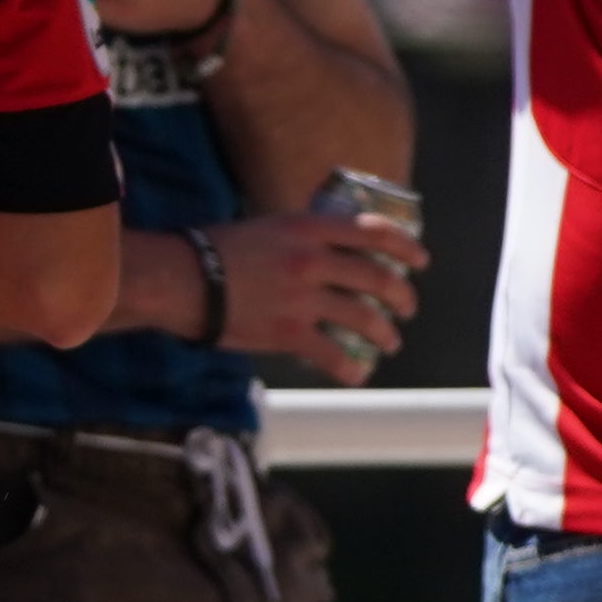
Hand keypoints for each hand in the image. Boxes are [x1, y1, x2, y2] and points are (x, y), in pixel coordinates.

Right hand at [208, 209, 423, 380]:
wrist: (179, 279)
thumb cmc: (214, 250)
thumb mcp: (267, 227)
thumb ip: (301, 237)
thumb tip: (327, 251)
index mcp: (308, 227)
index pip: (373, 232)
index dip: (406, 246)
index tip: (422, 260)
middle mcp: (312, 260)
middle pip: (378, 278)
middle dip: (402, 296)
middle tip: (408, 307)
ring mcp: (303, 297)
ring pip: (365, 318)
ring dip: (386, 332)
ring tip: (391, 341)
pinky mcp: (289, 332)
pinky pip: (334, 355)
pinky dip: (351, 368)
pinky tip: (357, 374)